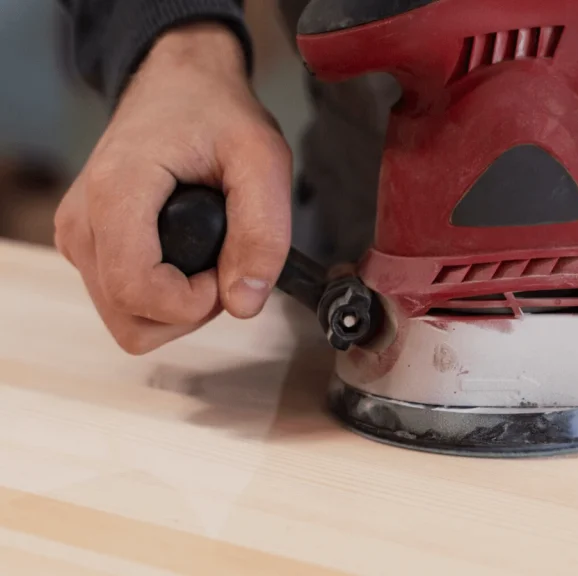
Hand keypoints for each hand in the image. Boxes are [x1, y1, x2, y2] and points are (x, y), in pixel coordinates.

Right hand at [54, 23, 292, 353]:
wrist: (178, 83)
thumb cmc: (216, 113)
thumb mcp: (262, 159)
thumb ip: (263, 232)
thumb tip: (245, 304)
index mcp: (116, 194)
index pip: (139, 293)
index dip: (195, 302)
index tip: (229, 269)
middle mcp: (83, 222)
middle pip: (131, 321)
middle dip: (190, 309)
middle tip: (224, 261)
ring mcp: (79, 236)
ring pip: (127, 320)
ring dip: (179, 306)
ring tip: (210, 255)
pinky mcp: (88, 245)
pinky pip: (124, 302)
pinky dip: (164, 295)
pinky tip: (188, 253)